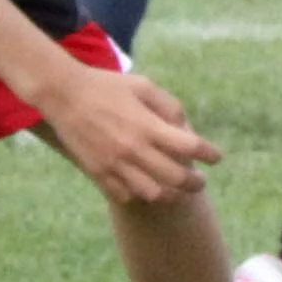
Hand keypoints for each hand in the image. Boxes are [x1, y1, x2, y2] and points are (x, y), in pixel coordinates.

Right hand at [42, 65, 220, 204]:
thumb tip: (186, 129)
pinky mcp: (97, 173)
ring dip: (171, 195)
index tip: (217, 158)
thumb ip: (169, 107)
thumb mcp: (145, 86)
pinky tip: (148, 189)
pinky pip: (125, 195)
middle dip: (195, 182)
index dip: (209, 154)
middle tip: (201, 182)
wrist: (64, 95)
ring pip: (152, 193)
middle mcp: (133, 149)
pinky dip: (141, 195)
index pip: (190, 147)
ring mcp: (114, 164)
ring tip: (178, 191)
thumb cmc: (108, 86)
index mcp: (148, 126)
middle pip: (176, 177)